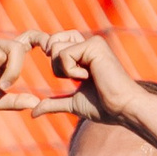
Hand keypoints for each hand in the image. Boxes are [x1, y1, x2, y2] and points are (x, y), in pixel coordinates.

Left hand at [32, 32, 147, 122]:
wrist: (123, 109)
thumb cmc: (104, 107)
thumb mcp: (73, 104)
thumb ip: (54, 103)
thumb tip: (33, 113)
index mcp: (84, 53)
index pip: (56, 43)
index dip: (51, 53)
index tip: (62, 72)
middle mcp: (88, 43)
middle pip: (52, 43)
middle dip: (56, 66)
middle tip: (76, 78)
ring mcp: (92, 42)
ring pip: (56, 47)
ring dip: (64, 69)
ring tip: (85, 78)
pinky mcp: (93, 45)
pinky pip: (65, 54)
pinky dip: (71, 71)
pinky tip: (88, 77)